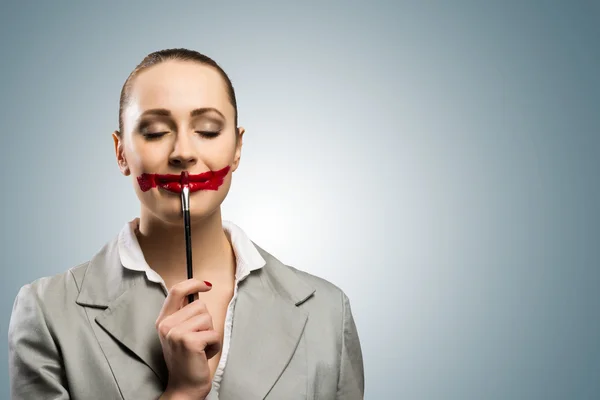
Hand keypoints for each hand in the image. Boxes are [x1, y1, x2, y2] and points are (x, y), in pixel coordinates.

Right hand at [155, 279, 220, 398]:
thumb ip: (185, 313)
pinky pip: (214, 333)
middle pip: (200, 305)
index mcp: (163, 320)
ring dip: (211, 334)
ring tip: (200, 348)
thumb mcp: (180, 332)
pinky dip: (215, 345)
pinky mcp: (189, 341)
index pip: (177, 291)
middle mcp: (166, 325)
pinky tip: (204, 355)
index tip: (207, 285)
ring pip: (208, 318)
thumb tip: (201, 288)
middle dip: (206, 322)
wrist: (184, 387)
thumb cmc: (188, 359)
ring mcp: (176, 333)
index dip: (193, 283)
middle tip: (197, 340)